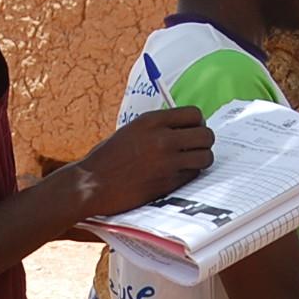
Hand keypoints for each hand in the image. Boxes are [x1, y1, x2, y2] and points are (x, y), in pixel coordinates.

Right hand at [64, 108, 215, 219]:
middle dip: (204, 142)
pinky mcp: (168, 183)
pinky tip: (176, 175)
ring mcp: (167, 162)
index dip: (198, 123)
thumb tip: (181, 128)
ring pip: (206, 157)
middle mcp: (163, 138)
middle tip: (195, 148)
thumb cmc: (107, 158)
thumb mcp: (131, 130)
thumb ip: (157, 127)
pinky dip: (189, 175)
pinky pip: (193, 175)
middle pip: (206, 135)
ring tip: (190, 163)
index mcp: (152, 120)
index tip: (193, 130)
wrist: (92, 184)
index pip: (194, 114)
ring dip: (201, 160)